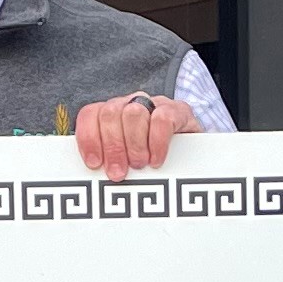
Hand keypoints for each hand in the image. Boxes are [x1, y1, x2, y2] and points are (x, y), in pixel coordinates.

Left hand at [75, 93, 197, 178]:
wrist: (194, 155)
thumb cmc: (151, 162)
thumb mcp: (125, 161)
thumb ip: (107, 162)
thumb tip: (90, 177)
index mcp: (111, 114)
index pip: (91, 114)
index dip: (89, 138)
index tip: (94, 163)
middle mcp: (130, 104)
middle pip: (110, 113)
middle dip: (112, 147)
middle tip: (118, 173)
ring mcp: (154, 105)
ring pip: (133, 113)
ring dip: (134, 144)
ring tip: (139, 165)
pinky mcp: (178, 111)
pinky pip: (162, 119)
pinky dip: (157, 143)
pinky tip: (156, 160)